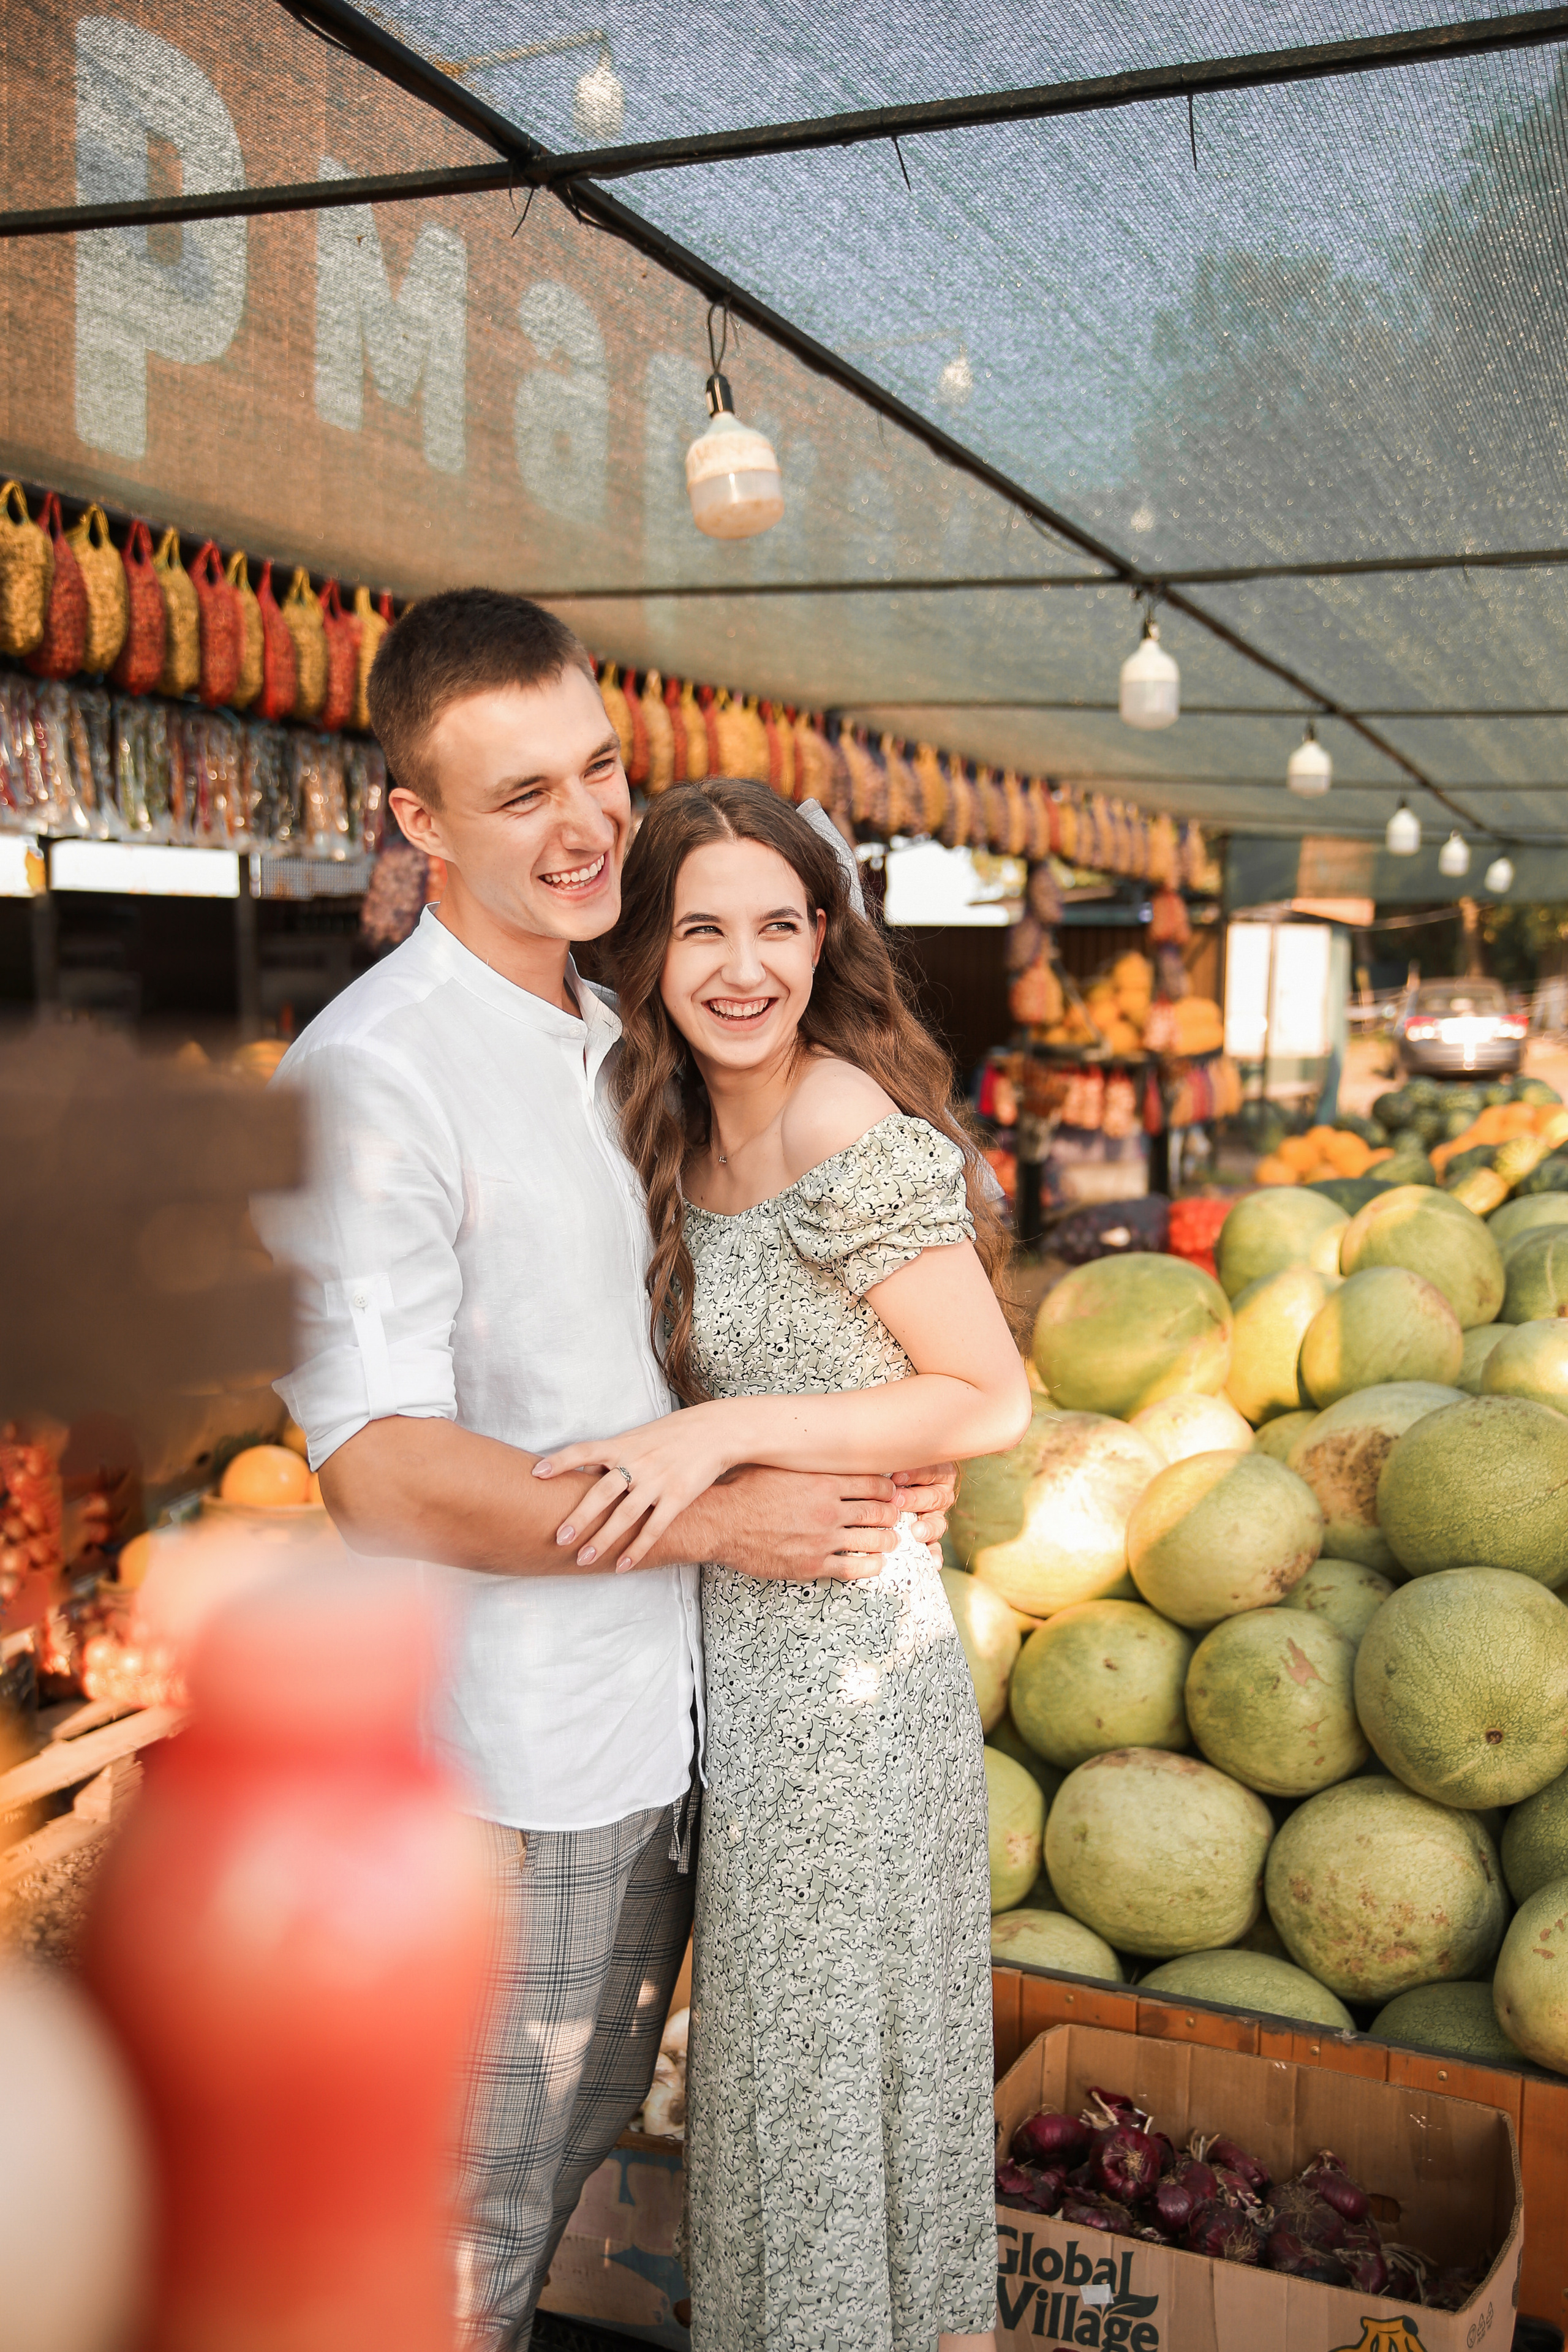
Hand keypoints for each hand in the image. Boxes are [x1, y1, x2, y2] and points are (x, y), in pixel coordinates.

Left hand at [535, 1407, 733, 1573]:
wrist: (714, 1431)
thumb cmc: (671, 1435)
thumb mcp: (638, 1437)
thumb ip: (612, 1455)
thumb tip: (581, 1471)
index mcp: (623, 1445)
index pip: (584, 1450)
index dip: (560, 1461)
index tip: (536, 1474)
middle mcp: (638, 1463)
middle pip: (602, 1491)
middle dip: (579, 1516)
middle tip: (558, 1538)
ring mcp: (658, 1481)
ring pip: (625, 1515)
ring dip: (603, 1539)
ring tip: (583, 1559)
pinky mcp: (679, 1496)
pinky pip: (655, 1527)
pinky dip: (637, 1548)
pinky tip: (622, 1566)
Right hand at [660, 1465, 904, 1583]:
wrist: (719, 1522)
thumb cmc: (746, 1489)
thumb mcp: (781, 1464)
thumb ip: (810, 1460)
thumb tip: (827, 1447)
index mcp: (823, 1481)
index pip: (874, 1484)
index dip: (889, 1490)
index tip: (892, 1493)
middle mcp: (828, 1509)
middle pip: (879, 1512)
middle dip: (892, 1515)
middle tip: (895, 1517)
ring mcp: (822, 1538)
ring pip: (874, 1541)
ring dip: (888, 1541)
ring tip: (890, 1541)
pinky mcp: (812, 1564)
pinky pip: (855, 1568)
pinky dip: (871, 1566)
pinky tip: (876, 1564)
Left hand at [894, 1460, 957, 1559]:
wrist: (893, 1486)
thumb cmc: (892, 1470)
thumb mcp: (896, 1462)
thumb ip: (891, 1463)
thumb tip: (877, 1461)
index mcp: (937, 1471)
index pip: (929, 1470)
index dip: (914, 1473)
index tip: (896, 1476)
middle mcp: (940, 1493)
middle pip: (932, 1497)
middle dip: (914, 1499)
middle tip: (897, 1501)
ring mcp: (937, 1515)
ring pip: (936, 1521)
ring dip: (926, 1528)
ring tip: (916, 1532)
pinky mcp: (931, 1534)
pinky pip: (936, 1545)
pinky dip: (934, 1553)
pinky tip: (934, 1562)